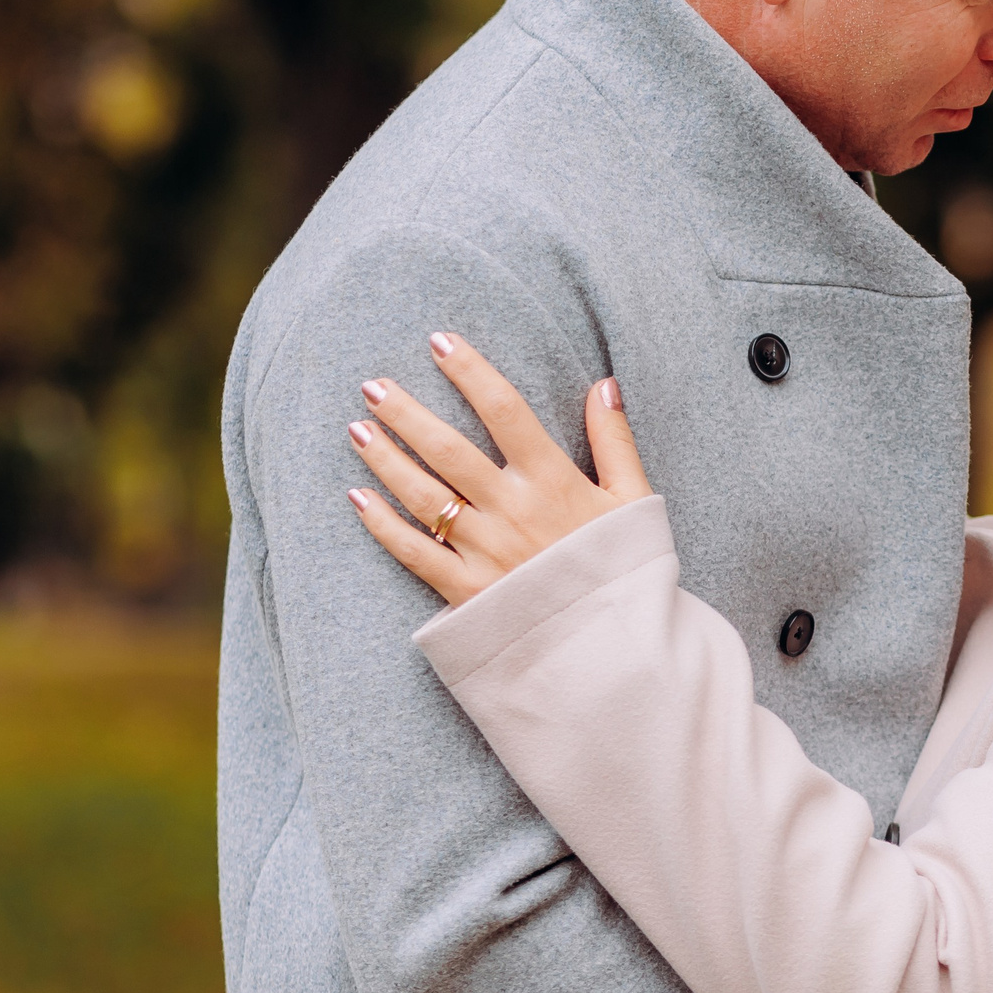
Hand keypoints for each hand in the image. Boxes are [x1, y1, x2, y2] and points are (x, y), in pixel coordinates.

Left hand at [345, 331, 650, 604]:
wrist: (613, 650)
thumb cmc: (623, 570)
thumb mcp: (634, 500)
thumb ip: (616, 439)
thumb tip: (604, 383)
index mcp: (554, 482)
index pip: (505, 411)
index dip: (471, 372)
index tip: (439, 342)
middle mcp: (513, 511)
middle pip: (450, 449)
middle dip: (408, 413)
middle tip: (372, 384)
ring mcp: (485, 552)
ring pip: (424, 497)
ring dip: (387, 460)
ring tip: (358, 428)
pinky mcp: (466, 592)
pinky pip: (415, 554)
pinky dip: (383, 527)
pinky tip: (358, 498)